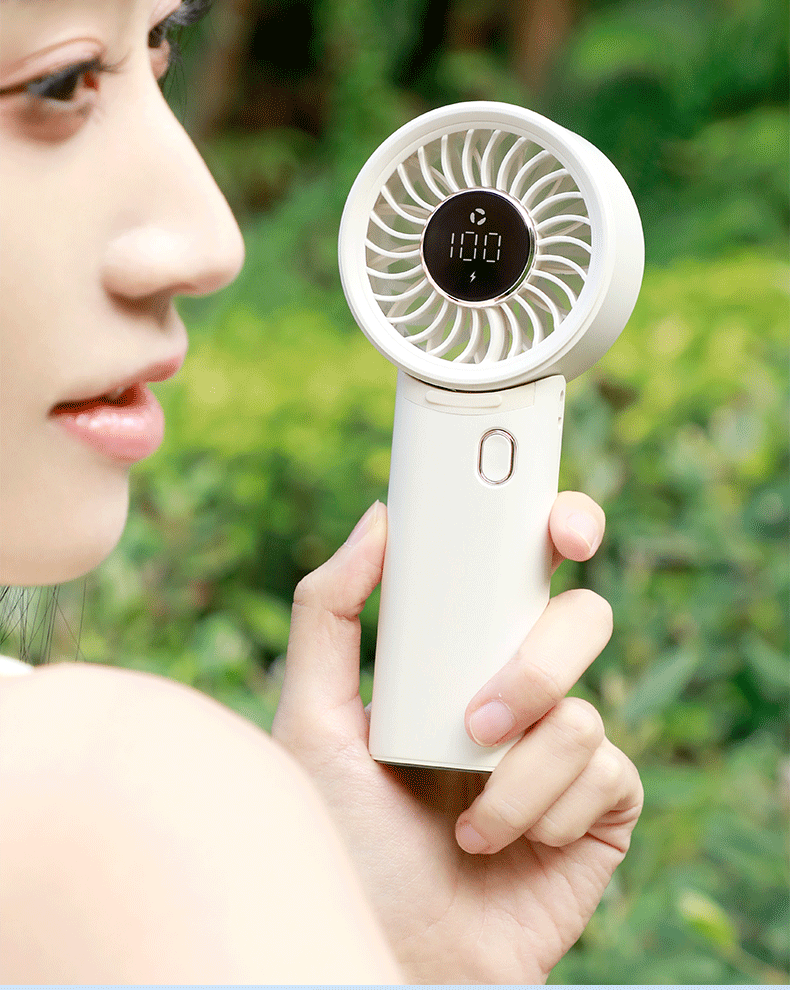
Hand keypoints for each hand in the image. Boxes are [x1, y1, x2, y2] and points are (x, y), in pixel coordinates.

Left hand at [273, 493, 642, 984]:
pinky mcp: (601, 811)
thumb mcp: (310, 722)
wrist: (389, 955)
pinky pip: (608, 772)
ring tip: (466, 819)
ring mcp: (563, 752)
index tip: (563, 529)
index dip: (563, 530)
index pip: (526, 572)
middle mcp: (519, 694)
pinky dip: (546, 810)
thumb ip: (329, 616)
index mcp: (460, 659)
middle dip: (541, 662)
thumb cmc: (340, 845)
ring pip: (585, 707)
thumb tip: (379, 520)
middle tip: (481, 717)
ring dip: (519, 768)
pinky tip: (505, 846)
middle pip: (580, 619)